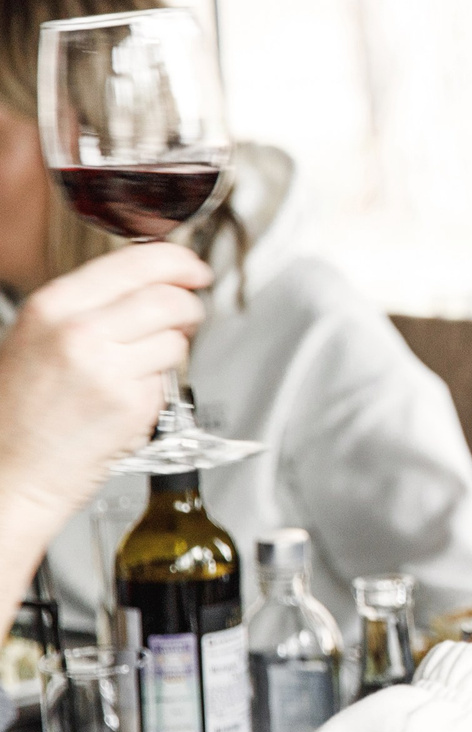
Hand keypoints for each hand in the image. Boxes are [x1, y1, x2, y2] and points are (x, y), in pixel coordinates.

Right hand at [0, 244, 209, 537]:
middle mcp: (80, 331)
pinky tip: (129, 399)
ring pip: (177, 339)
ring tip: (142, 368)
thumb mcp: (40, 336)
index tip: (194, 269)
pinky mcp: (131, 403)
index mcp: (54, 306)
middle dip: (188, 309)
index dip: (178, 262)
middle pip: (170, 298)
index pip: (138, 262)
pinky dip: (161, 387)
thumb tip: (153, 282)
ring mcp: (108, 368)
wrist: (11, 469)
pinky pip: (170, 379)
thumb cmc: (23, 409)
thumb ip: (93, 306)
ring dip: (174, 350)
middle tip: (185, 320)